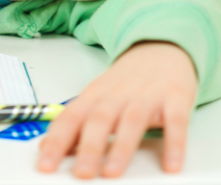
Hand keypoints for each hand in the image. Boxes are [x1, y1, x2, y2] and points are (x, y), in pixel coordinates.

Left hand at [37, 41, 197, 178]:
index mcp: (95, 95)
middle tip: (81, 174)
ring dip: (121, 148)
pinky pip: (175, 122)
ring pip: (132, 121)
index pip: (70, 118)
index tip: (46, 164)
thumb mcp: (97, 97)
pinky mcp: (175, 99)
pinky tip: (171, 165)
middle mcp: (118, 94)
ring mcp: (147, 95)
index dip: (57, 141)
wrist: (161, 48)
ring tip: (112, 172)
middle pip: (99, 120)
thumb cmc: (126, 81)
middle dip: (88, 148)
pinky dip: (174, 143)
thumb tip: (47, 147)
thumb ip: (75, 123)